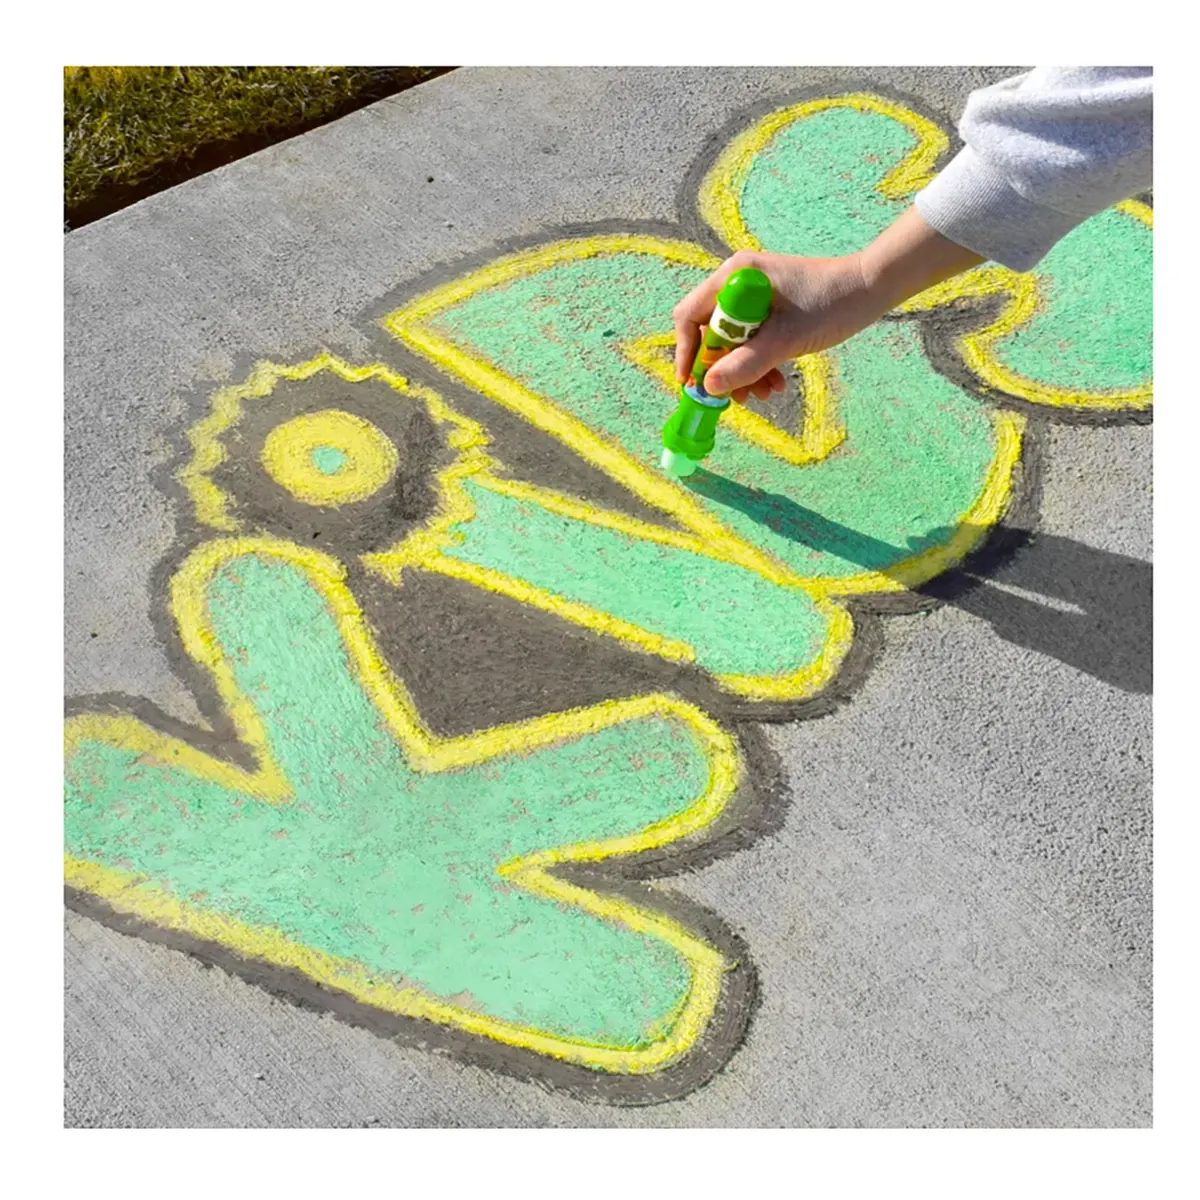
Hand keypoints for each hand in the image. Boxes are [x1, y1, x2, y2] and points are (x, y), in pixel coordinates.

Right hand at [672, 249, 881, 402]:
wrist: (871, 288)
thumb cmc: (830, 305)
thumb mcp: (784, 340)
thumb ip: (744, 364)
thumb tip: (708, 387)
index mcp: (734, 277)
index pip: (690, 316)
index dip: (687, 351)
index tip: (692, 383)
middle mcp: (738, 282)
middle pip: (709, 332)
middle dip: (721, 369)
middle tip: (735, 397)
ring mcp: (753, 295)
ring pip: (731, 342)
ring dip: (742, 372)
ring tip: (764, 394)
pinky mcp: (770, 308)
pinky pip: (751, 340)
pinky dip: (758, 363)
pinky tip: (775, 383)